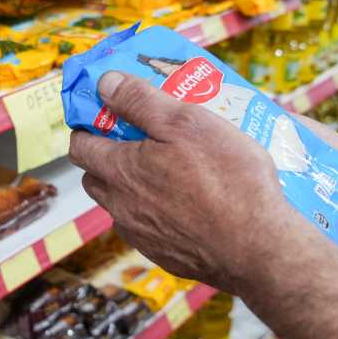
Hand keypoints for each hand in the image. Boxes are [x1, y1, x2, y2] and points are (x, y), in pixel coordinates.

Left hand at [68, 71, 323, 293]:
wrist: (258, 248)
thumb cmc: (227, 180)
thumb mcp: (186, 122)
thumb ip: (140, 100)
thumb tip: (105, 83)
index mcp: (120, 171)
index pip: (79, 147)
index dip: (88, 128)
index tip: (107, 115)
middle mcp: (121, 207)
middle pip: (96, 177)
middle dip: (108, 156)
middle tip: (141, 139)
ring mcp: (141, 235)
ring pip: (121, 204)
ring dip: (133, 186)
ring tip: (170, 170)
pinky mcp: (163, 255)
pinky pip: (148, 228)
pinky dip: (157, 213)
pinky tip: (188, 203)